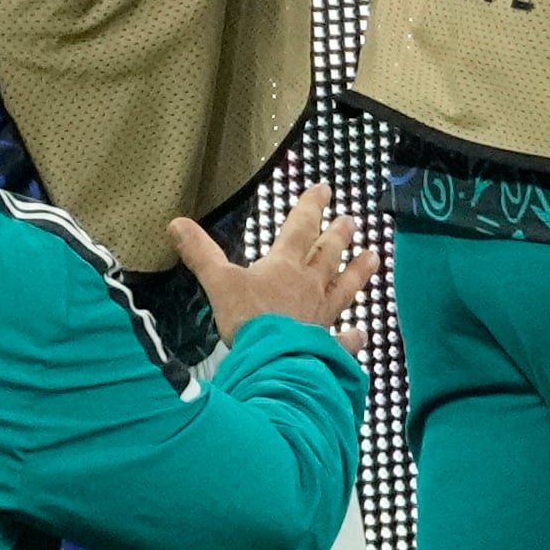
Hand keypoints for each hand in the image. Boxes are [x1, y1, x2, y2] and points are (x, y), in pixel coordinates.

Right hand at [172, 183, 377, 341]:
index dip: (311, 206)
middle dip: (339, 235)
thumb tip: (176, 224)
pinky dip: (352, 336)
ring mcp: (321, 315)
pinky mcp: (326, 344)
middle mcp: (309, 286)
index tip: (324, 188)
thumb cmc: (248, 320)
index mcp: (284, 266)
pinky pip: (344, 339)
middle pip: (328, 255)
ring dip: (359, 272)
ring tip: (373, 257)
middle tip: (351, 220)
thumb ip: (201, 253)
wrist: (272, 360)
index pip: (301, 228)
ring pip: (345, 288)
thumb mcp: (219, 282)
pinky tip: (361, 332)